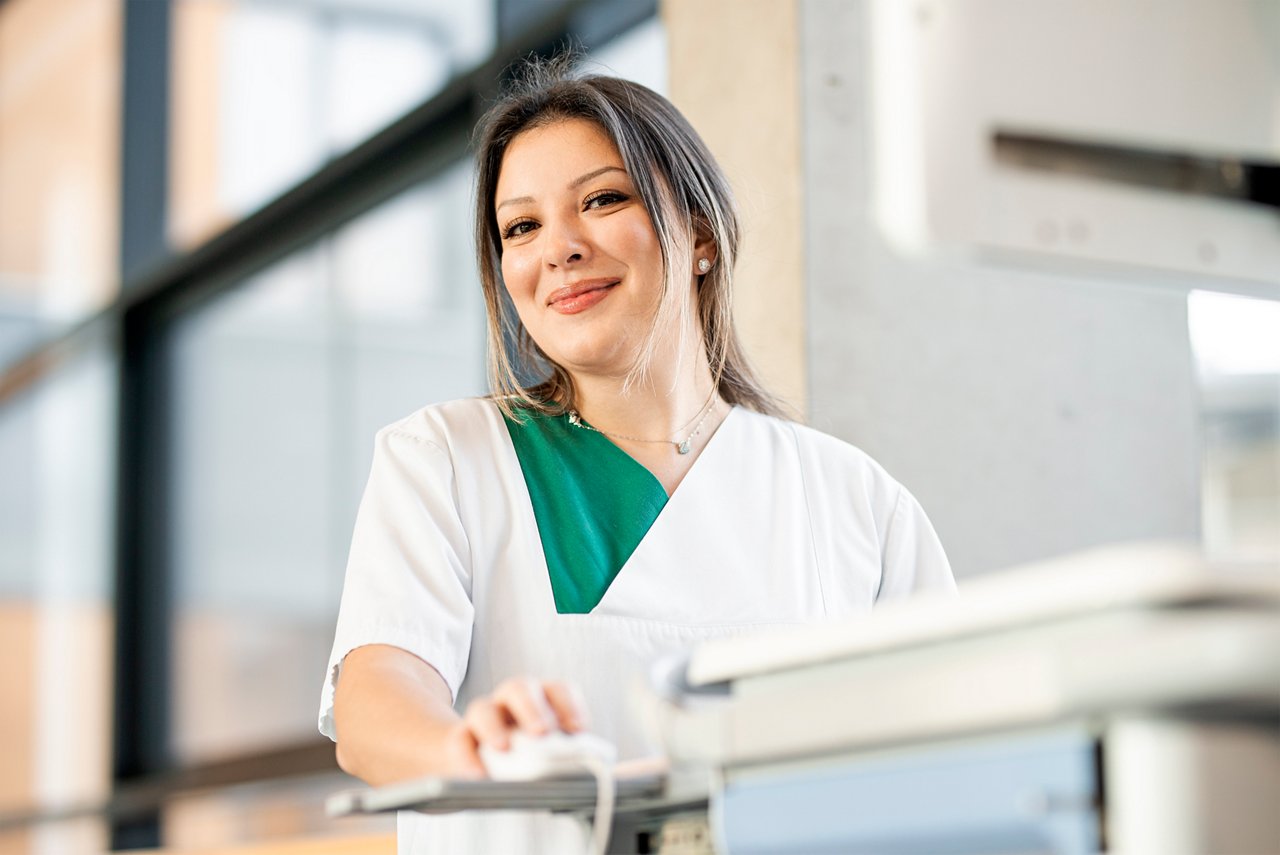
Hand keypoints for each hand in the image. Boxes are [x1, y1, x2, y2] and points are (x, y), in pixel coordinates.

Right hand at [447, 678, 588, 776]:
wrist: (480, 764)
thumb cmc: (526, 754)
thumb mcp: (547, 749)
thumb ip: (560, 752)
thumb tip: (576, 768)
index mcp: (540, 699)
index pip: (556, 689)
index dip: (569, 704)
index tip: (578, 729)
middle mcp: (510, 701)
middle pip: (519, 688)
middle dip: (531, 708)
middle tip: (542, 732)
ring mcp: (483, 717)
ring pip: (483, 708)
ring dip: (493, 727)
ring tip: (503, 748)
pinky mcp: (460, 739)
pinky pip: (459, 741)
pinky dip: (468, 757)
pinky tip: (479, 774)